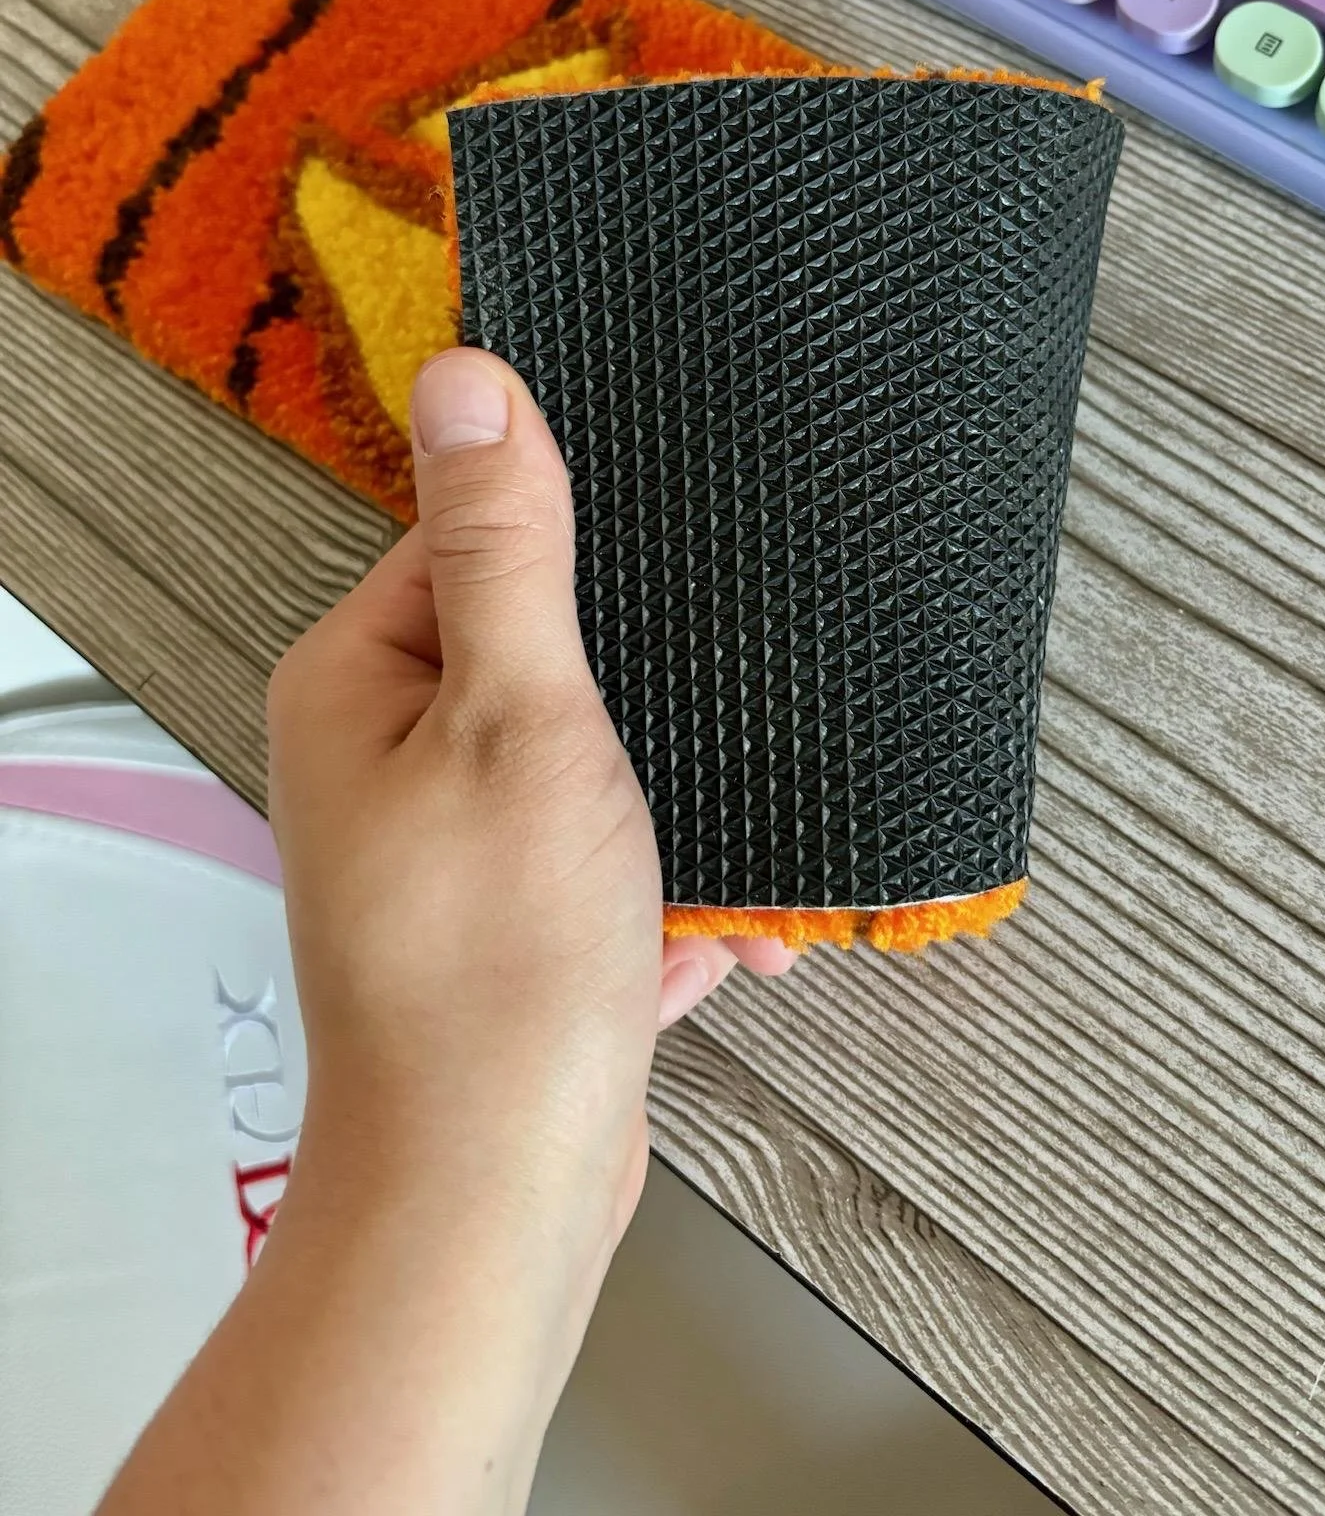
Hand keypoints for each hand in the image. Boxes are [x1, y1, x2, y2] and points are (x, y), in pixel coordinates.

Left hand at [269, 347, 795, 1232]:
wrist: (500, 1191)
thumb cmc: (497, 967)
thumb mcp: (522, 716)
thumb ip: (506, 548)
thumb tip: (466, 379)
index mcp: (359, 683)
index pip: (471, 541)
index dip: (578, 558)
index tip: (659, 588)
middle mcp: (383, 756)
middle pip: (543, 653)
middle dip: (646, 704)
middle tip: (700, 732)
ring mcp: (443, 845)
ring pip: (592, 764)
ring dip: (674, 811)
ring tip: (720, 858)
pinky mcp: (503, 919)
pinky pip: (604, 860)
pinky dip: (666, 892)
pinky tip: (713, 934)